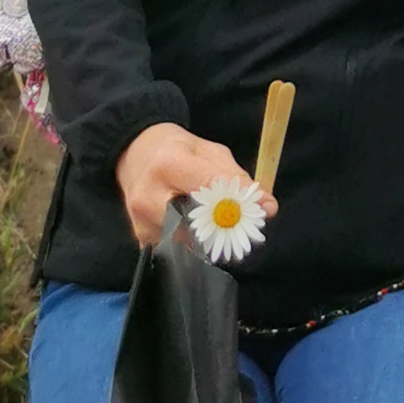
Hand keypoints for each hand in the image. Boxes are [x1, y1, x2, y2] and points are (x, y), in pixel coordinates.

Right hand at [114, 123, 272, 248]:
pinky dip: (192, 246)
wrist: (135, 155)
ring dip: (208, 240)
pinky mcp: (140, 240)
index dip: (237, 201)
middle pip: (195, 224)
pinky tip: (199, 234)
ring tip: (221, 229)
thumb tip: (268, 207)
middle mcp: (148, 195)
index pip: (207, 187)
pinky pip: (174, 251)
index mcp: (169, 164)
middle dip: (222, 228)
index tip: (261, 211)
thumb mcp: (210, 152)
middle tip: (242, 227)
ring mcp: (141, 222)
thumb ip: (237, 178)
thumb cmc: (178, 150)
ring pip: (186, 243)